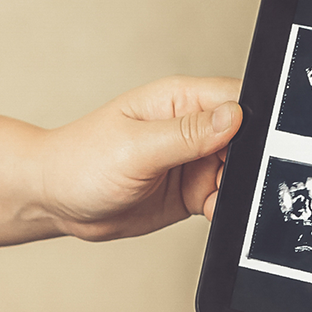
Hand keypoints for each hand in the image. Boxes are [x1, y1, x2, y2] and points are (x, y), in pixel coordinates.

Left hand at [35, 76, 241, 240]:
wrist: (55, 200)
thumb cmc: (79, 162)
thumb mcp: (135, 147)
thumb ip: (186, 134)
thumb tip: (234, 116)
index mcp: (179, 100)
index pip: (236, 99)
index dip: (255, 120)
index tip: (256, 148)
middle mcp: (190, 127)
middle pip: (245, 138)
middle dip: (249, 161)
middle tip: (231, 181)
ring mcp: (191, 160)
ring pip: (238, 171)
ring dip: (237, 188)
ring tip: (214, 199)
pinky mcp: (189, 190)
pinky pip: (222, 197)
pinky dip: (225, 206)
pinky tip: (211, 212)